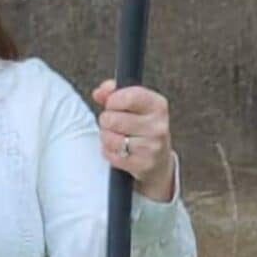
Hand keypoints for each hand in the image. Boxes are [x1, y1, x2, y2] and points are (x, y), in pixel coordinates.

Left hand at [91, 80, 175, 201]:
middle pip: (112, 119)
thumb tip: (98, 93)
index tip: (111, 104)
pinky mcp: (142, 164)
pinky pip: (111, 155)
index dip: (112, 100)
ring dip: (105, 137)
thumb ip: (113, 93)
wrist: (158, 159)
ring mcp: (151, 147)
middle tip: (112, 123)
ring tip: (114, 136)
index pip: (129, 97)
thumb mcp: (134, 105)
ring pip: (110, 138)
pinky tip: (117, 149)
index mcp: (158, 106)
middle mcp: (158, 126)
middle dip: (105, 120)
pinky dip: (109, 152)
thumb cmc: (141, 126)